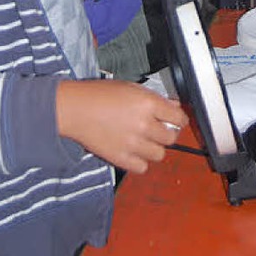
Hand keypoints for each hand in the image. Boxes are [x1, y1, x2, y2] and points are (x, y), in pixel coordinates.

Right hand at [56, 80, 188, 173]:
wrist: (75, 109)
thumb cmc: (100, 95)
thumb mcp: (132, 88)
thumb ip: (155, 99)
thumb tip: (173, 106)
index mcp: (148, 104)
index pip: (178, 117)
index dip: (179, 119)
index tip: (177, 120)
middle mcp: (144, 124)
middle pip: (171, 138)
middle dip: (168, 133)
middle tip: (159, 130)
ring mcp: (132, 143)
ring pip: (160, 155)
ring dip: (155, 148)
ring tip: (145, 141)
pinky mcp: (120, 158)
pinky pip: (142, 167)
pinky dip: (141, 162)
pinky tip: (134, 152)